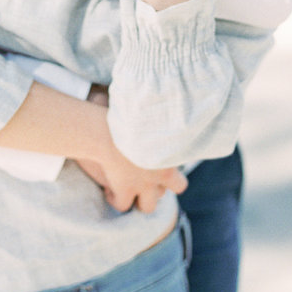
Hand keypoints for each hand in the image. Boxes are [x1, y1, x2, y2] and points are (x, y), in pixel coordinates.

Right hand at [74, 83, 185, 212]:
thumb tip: (163, 85)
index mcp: (171, 152)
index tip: (161, 157)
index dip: (173, 164)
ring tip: (128, 186)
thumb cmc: (124, 113)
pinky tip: (109, 188)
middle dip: (166, 184)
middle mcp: (163, 172)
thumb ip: (156, 106)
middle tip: (149, 175)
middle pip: (177, 187)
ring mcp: (145, 185)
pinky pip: (121, 204)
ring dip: (141, 198)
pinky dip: (115, 197)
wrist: (108, 130)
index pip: (184, 161)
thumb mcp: (146, 109)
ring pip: (149, 206)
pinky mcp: (125, 190)